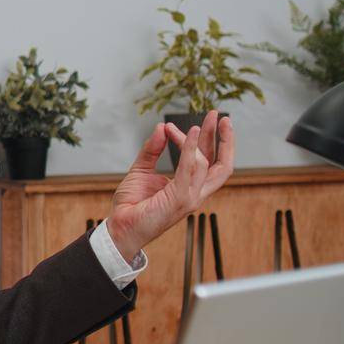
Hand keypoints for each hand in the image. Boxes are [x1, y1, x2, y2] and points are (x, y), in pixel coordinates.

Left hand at [105, 111, 234, 262]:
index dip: (209, 141)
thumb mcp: (141, 170)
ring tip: (200, 122)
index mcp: (189, 188)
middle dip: (223, 139)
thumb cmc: (131, 205)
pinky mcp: (180, 199)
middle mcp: (195, 194)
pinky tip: (191, 133)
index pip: (210, 163)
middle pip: (220, 164)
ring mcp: (190, 198)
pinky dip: (191, 148)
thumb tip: (161, 127)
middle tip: (219, 115)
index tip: (197, 122)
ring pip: (206, 164)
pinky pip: (190, 169)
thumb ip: (152, 149)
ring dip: (202, 139)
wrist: (119, 227)